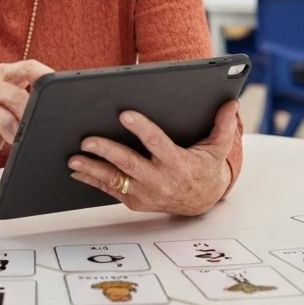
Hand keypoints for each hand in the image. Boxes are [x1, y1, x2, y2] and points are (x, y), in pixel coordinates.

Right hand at [0, 60, 51, 162]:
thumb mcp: (12, 101)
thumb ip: (31, 98)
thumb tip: (59, 111)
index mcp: (4, 73)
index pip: (29, 68)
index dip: (45, 78)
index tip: (57, 92)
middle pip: (17, 97)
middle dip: (30, 117)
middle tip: (35, 129)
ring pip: (4, 120)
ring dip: (14, 135)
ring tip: (12, 138)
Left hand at [67, 99, 239, 215]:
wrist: (201, 202)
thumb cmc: (205, 169)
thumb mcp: (218, 148)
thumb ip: (223, 126)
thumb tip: (231, 103)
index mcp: (177, 163)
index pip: (157, 143)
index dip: (141, 128)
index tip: (124, 114)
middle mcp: (159, 180)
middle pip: (129, 164)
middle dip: (106, 151)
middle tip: (87, 139)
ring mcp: (145, 193)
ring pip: (114, 180)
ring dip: (92, 170)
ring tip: (73, 159)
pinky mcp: (134, 200)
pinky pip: (110, 190)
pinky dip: (91, 181)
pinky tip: (76, 171)